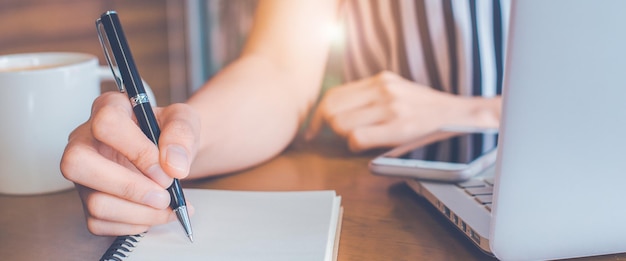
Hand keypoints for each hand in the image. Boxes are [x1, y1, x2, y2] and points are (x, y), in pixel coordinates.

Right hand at [60, 92, 199, 235]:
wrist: (170, 154)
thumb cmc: (170, 134)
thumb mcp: (185, 121)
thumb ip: (182, 134)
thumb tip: (174, 165)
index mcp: (108, 109)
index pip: (107, 124)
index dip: (138, 151)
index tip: (166, 170)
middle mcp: (85, 140)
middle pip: (78, 164)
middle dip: (129, 188)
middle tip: (164, 196)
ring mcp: (83, 174)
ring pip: (95, 202)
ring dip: (140, 213)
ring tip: (169, 206)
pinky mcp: (87, 200)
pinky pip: (101, 223)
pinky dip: (135, 224)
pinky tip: (154, 213)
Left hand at [305, 71, 499, 151]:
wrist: (461, 116)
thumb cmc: (426, 110)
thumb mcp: (397, 92)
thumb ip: (369, 97)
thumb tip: (336, 113)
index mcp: (381, 80)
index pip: (334, 94)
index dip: (318, 114)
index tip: (313, 128)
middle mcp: (383, 89)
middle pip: (331, 108)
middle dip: (326, 126)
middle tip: (332, 137)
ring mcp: (390, 107)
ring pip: (340, 124)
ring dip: (343, 136)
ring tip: (358, 138)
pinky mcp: (398, 126)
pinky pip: (357, 138)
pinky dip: (354, 146)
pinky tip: (365, 146)